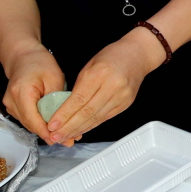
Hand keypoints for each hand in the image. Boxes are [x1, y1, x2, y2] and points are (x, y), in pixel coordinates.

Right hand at [0, 43, 65, 144]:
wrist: (25, 57)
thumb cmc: (40, 63)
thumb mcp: (54, 78)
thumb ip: (57, 100)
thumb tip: (65, 119)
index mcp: (21, 93)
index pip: (33, 119)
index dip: (47, 132)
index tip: (60, 139)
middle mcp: (12, 102)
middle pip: (31, 125)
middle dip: (50, 134)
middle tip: (70, 140)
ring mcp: (11, 106)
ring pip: (30, 124)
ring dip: (47, 131)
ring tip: (67, 136)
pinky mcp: (15, 107)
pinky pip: (29, 119)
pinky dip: (42, 123)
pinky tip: (56, 127)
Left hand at [47, 30, 163, 145]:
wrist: (138, 54)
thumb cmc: (111, 56)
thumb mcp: (90, 65)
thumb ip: (79, 87)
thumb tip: (65, 109)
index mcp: (100, 73)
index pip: (79, 99)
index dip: (64, 115)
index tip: (52, 125)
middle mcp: (112, 86)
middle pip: (87, 112)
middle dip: (69, 127)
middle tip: (54, 137)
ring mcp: (121, 96)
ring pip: (96, 118)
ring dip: (78, 130)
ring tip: (64, 137)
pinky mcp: (126, 103)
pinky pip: (105, 118)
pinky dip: (91, 126)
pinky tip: (80, 131)